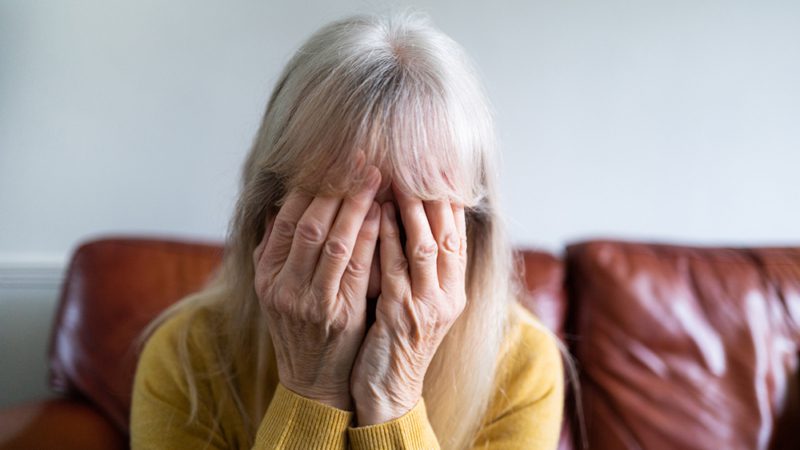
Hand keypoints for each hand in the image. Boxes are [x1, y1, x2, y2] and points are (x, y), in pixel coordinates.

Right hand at [252, 164, 381, 409]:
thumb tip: (282, 204)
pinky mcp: (338, 313)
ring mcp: (309, 301)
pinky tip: (381, 212)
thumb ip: (276, 250)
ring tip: (374, 175)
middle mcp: (282, 285)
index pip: (286, 218)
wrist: (314, 381)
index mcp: (266, 274)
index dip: (309, 185)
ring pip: (333, 241)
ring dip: (355, 204)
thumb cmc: (302, 327)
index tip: (331, 158)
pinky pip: (355, 266)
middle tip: (359, 157)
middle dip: (336, 187)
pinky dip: (368, 235)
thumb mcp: (277, 290)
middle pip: (309, 224)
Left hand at [350, 185, 467, 424]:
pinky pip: (395, 267)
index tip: (436, 167)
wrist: (389, 393)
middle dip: (433, 195)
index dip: (448, 199)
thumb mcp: (418, 303)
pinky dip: (387, 236)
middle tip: (418, 162)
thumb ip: (420, 268)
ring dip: (410, 209)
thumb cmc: (397, 343)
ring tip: (397, 177)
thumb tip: (413, 223)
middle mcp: (448, 295)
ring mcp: (427, 305)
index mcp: (454, 290)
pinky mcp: (400, 314)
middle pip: (448, 233)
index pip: (458, 234)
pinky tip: (376, 212)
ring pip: (425, 245)